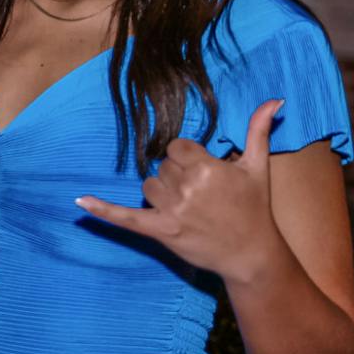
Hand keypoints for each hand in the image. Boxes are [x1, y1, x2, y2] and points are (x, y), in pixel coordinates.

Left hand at [75, 99, 285, 281]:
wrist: (252, 255)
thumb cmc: (255, 209)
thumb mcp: (258, 167)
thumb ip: (259, 129)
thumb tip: (274, 99)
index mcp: (206, 167)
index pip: (177, 148)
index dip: (189, 158)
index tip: (205, 173)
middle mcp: (186, 187)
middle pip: (163, 167)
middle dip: (179, 176)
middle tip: (203, 195)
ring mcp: (172, 210)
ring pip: (148, 187)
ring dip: (162, 193)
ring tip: (189, 208)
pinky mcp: (161, 231)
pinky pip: (125, 217)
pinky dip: (102, 209)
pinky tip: (80, 201)